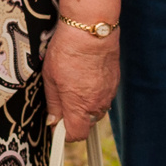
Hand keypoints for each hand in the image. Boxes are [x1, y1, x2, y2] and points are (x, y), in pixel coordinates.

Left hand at [42, 21, 118, 140]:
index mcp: (79, 105)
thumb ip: (53, 103)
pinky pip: (103, 96)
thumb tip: (53, 120)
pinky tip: (86, 76)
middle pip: (86, 123)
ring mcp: (108, 94)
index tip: (57, 125)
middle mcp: (97, 104)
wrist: (90, 30)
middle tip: (63, 98)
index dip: (65, 132)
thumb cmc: (68, 51)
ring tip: (74, 82)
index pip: (76, 135)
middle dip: (74, 116)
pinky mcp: (114, 83)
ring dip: (86, 104)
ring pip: (95, 109)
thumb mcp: (50, 78)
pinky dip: (95, 91)